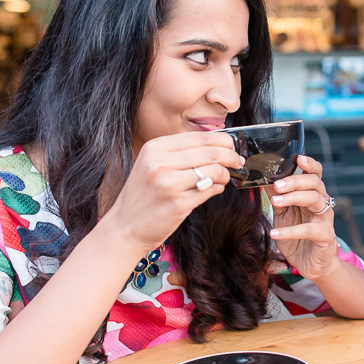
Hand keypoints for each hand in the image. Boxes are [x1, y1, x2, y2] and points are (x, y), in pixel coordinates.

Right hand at [105, 131, 244, 250]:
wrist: (124, 227)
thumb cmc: (143, 195)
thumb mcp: (152, 164)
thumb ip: (180, 153)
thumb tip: (218, 144)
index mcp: (155, 147)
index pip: (200, 137)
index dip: (223, 141)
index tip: (232, 147)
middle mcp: (161, 162)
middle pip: (211, 152)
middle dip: (231, 156)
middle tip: (238, 161)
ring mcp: (169, 183)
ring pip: (214, 170)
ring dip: (225, 174)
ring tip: (223, 178)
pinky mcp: (178, 203)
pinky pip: (211, 190)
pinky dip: (218, 188)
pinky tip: (214, 189)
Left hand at [267, 155, 338, 280]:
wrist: (310, 263)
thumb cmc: (297, 235)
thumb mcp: (283, 213)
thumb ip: (276, 195)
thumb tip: (261, 178)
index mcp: (312, 194)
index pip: (315, 173)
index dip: (310, 164)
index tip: (298, 158)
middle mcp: (322, 203)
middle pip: (314, 183)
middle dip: (295, 181)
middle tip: (277, 186)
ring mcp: (325, 219)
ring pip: (315, 200)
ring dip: (294, 198)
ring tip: (274, 202)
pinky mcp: (325, 236)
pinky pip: (309, 230)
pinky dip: (290, 231)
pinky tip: (274, 233)